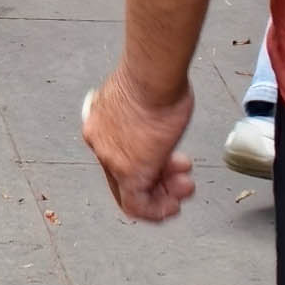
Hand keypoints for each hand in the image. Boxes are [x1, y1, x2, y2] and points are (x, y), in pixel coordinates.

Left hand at [82, 68, 193, 224]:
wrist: (153, 75)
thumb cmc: (155, 76)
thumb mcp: (144, 94)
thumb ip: (142, 113)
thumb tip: (155, 116)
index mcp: (100, 123)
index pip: (120, 153)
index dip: (149, 160)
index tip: (168, 159)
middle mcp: (101, 143)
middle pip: (127, 173)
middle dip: (159, 179)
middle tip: (180, 178)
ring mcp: (112, 159)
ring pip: (134, 192)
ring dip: (164, 195)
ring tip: (185, 188)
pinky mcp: (129, 172)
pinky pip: (136, 205)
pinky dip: (157, 210)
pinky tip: (174, 207)